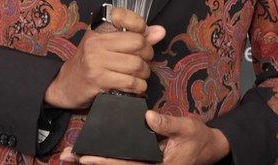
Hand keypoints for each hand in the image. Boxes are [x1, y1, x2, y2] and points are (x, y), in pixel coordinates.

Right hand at [44, 6, 165, 109]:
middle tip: (143, 60)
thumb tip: (160, 31)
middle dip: (147, 54)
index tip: (142, 35)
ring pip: (136, 64)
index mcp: (99, 30)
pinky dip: (138, 87)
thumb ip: (135, 37)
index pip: (123, 16)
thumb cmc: (89, 63)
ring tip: (139, 75)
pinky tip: (134, 87)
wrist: (65, 85)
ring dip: (144, 73)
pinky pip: (129, 82)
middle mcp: (96, 42)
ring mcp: (96, 61)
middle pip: (138, 42)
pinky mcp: (98, 80)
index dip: (140, 25)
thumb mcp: (107, 45)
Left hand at [59, 110, 230, 164]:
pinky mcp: (145, 162)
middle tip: (67, 158)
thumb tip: (148, 116)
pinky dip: (106, 159)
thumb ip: (168, 124)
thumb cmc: (198, 139)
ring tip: (70, 157)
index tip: (85, 158)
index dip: (105, 162)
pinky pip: (123, 162)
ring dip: (95, 161)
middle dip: (91, 164)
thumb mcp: (186, 128)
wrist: (210, 148)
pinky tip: (90, 155)